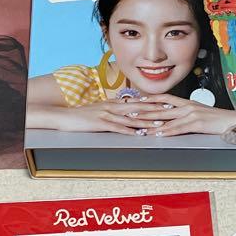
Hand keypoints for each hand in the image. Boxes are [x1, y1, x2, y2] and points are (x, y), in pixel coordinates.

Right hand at [45, 99, 167, 134]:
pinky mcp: (100, 123)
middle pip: (138, 107)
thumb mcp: (100, 110)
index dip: (153, 102)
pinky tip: (138, 134)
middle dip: (155, 109)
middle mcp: (113, 106)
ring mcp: (107, 114)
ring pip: (130, 118)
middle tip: (170, 110)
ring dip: (145, 122)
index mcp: (114, 103)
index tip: (167, 102)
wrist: (65, 116)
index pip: (137, 101)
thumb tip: (127, 112)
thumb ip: (114, 110)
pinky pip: (118, 127)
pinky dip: (129, 131)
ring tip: (159, 124)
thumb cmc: (82, 116)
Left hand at [136, 96, 235, 136]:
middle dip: (144, 111)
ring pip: (167, 118)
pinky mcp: (197, 123)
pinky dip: (166, 131)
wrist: (233, 121)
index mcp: (187, 103)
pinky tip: (157, 134)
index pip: (165, 98)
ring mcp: (192, 114)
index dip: (150, 99)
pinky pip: (178, 128)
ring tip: (138, 126)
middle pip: (161, 107)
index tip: (137, 100)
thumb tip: (174, 119)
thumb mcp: (199, 114)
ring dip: (151, 123)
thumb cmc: (217, 120)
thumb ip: (186, 115)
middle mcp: (187, 106)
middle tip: (130, 112)